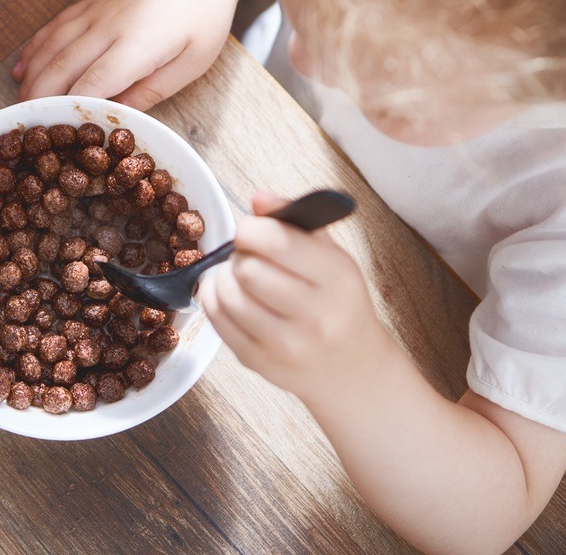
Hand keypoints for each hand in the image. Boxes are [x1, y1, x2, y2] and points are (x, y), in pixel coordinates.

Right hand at [14, 0, 239, 106]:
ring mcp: (95, 9)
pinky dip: (35, 48)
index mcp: (135, 46)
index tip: (59, 134)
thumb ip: (153, 89)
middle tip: (27, 126)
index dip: (70, 110)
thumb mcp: (193, 61)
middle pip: (61, 66)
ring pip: (50, 46)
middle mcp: (106, 26)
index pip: (91, 85)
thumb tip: (119, 114)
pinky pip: (54, 26)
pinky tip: (23, 66)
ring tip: (20, 102)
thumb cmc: (206, 10)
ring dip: (31, 76)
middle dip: (40, 98)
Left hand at [199, 191, 388, 396]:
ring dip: (224, 276)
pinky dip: (213, 298)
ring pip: (228, 294)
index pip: (277, 241)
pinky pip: (217, 319)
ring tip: (239, 276)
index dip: (252, 229)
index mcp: (337, 278)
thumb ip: (294, 222)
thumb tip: (258, 197)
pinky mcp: (259, 361)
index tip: (252, 231)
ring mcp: (286, 344)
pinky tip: (227, 293)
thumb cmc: (338, 303)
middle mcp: (315, 314)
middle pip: (248, 268)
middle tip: (251, 257)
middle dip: (241, 254)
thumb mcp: (332, 257)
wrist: (352, 368)